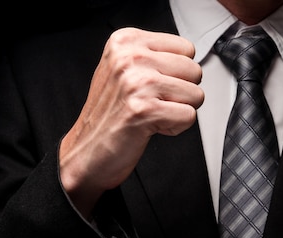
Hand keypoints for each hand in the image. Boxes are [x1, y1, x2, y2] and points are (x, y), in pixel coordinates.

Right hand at [59, 28, 204, 215]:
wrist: (86, 151)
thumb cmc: (109, 115)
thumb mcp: (122, 70)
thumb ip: (153, 56)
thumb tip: (189, 58)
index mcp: (126, 41)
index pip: (186, 49)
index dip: (178, 73)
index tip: (155, 86)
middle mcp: (130, 57)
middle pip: (194, 70)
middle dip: (182, 93)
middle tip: (154, 103)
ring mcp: (136, 83)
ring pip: (195, 94)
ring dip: (178, 111)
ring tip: (151, 114)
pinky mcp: (144, 110)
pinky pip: (189, 116)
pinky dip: (175, 128)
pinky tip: (151, 127)